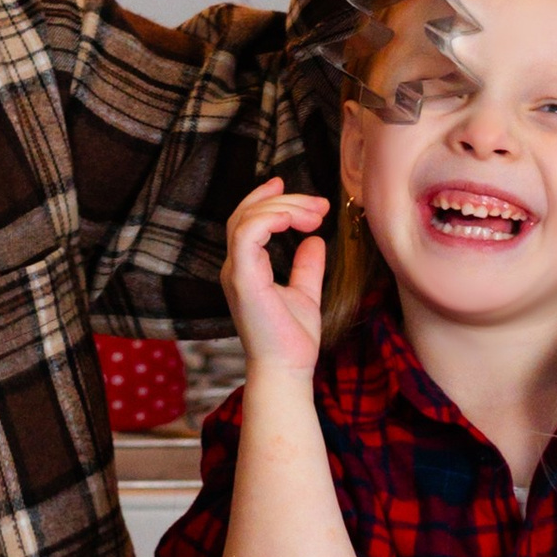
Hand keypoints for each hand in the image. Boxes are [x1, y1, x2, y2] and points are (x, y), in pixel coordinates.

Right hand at [223, 179, 328, 378]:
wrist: (287, 369)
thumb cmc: (292, 340)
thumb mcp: (306, 294)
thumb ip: (307, 267)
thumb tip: (315, 241)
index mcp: (246, 269)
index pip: (247, 220)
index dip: (265, 197)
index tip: (292, 186)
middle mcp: (236, 267)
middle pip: (247, 213)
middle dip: (285, 200)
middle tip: (321, 205)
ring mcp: (236, 272)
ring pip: (247, 218)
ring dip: (284, 207)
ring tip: (316, 214)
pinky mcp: (243, 279)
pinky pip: (247, 235)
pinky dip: (270, 219)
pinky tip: (295, 221)